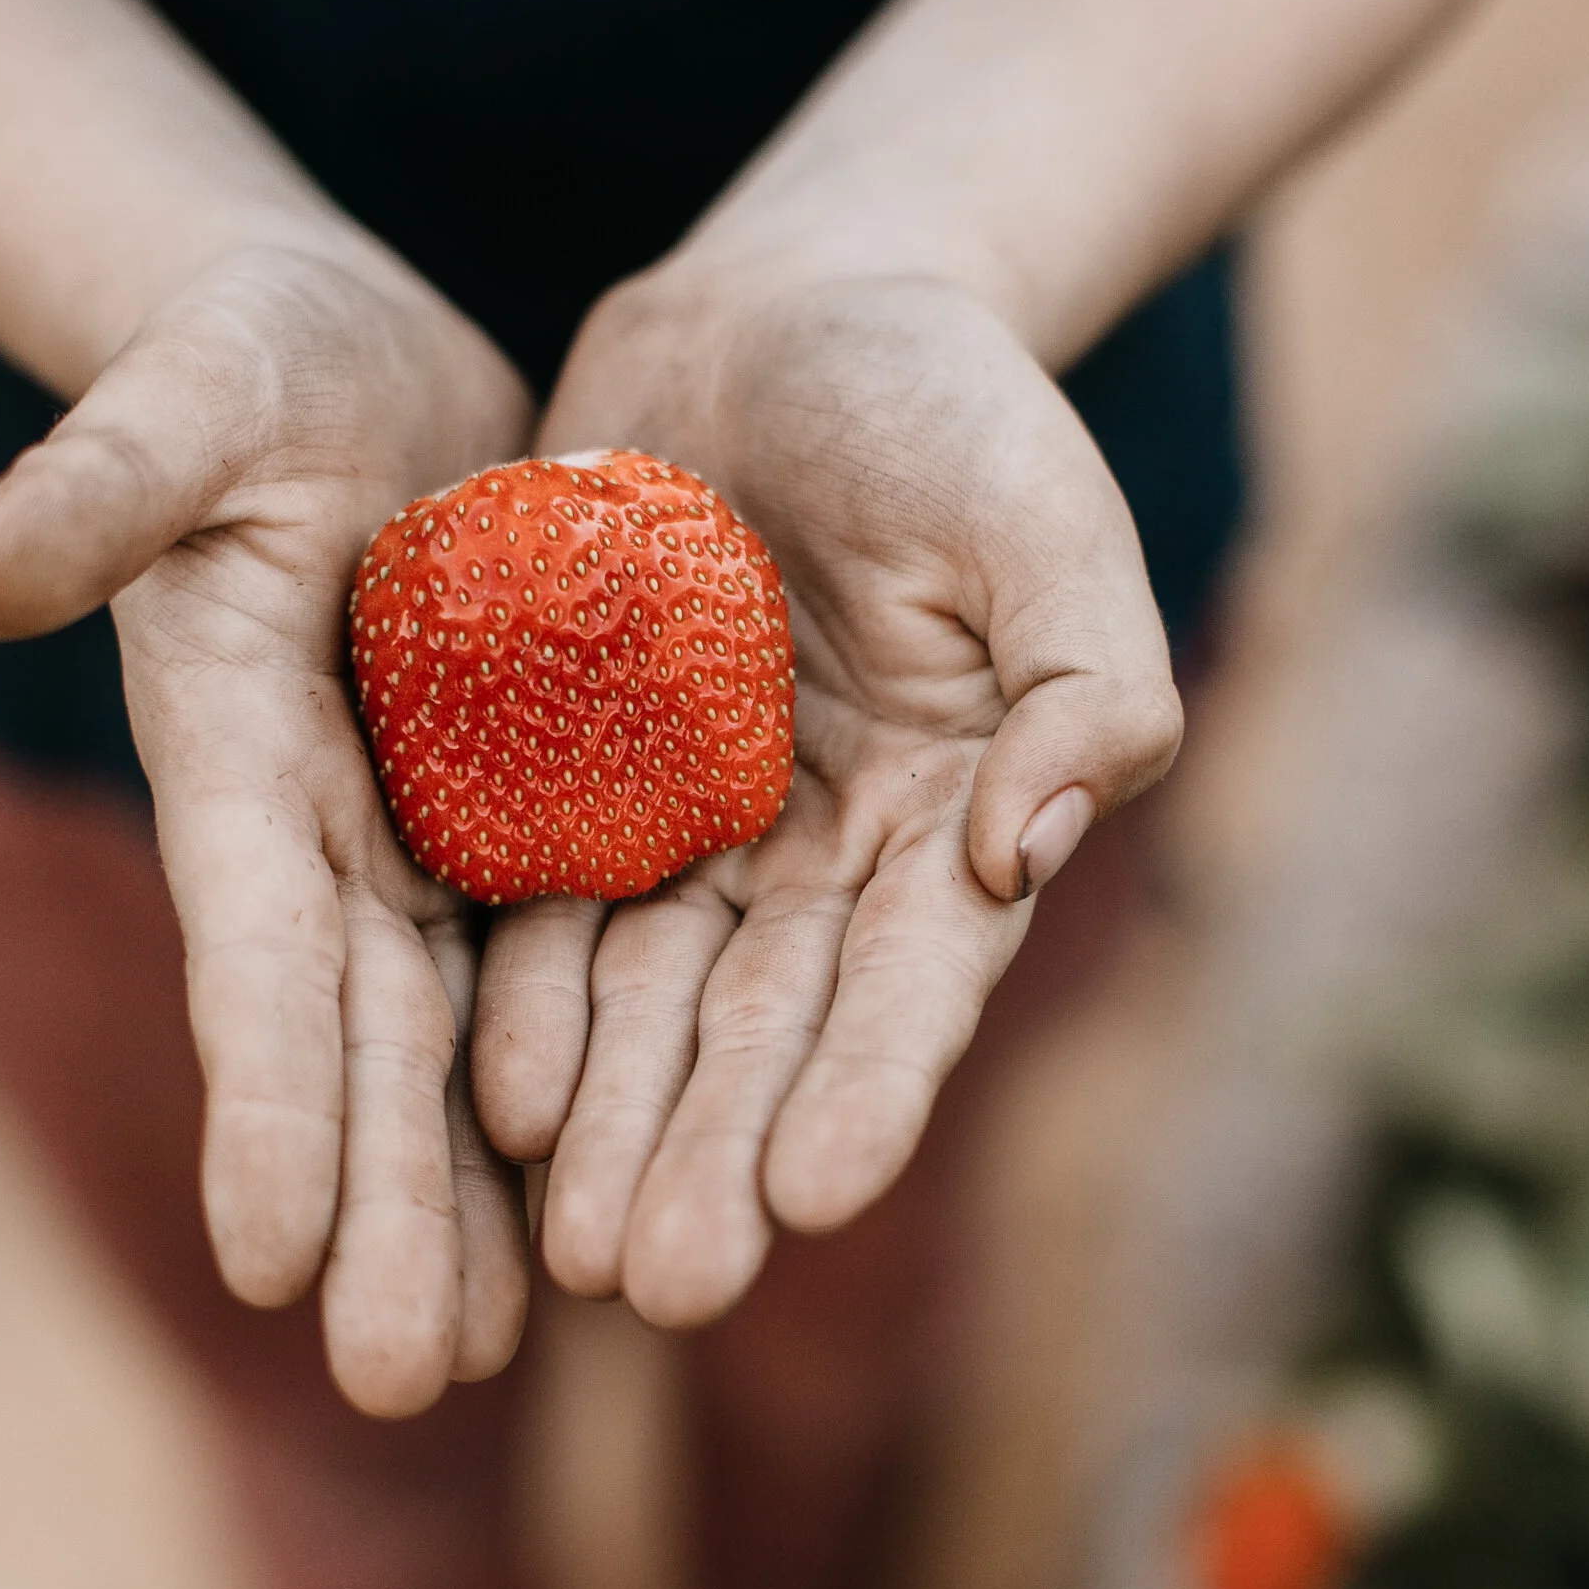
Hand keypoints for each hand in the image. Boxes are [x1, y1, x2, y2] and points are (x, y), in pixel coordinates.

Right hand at [0, 235, 535, 1417]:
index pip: (252, 947)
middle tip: (405, 1384)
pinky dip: (546, 1099)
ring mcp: (412, 838)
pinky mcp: (504, 817)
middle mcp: (320, 829)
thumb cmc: (247, 359)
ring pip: (444, 1048)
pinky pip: (535, 975)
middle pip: (355, 1043)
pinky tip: (575, 1217)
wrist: (347, 366)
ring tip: (480, 1362)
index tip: (266, 1260)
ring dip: (454, 1201)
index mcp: (237, 752)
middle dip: (376, 1211)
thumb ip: (96, 488)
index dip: (264, 1096)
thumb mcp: (186, 399)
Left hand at [473, 263, 1182, 1326]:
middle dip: (716, 1155)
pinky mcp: (586, 778)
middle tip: (660, 1283)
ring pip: (655, 1005)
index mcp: (956, 815)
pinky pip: (552, 910)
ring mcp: (703, 825)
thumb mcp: (1048, 517)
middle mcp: (829, 854)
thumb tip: (1032, 852)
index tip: (812, 1199)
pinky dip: (531, 1006)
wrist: (792, 305)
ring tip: (574, 1253)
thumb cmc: (953, 404)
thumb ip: (1086, 684)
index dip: (866, 1088)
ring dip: (618, 1125)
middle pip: (770, 1028)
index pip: (914, 980)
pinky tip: (502, 1103)